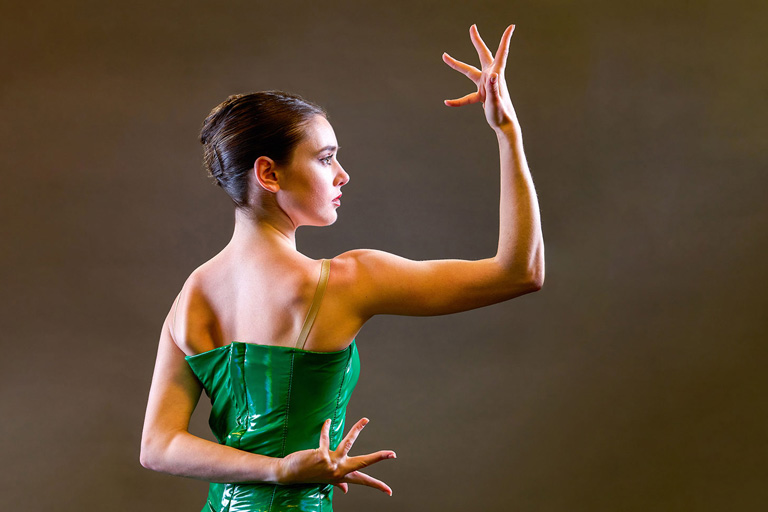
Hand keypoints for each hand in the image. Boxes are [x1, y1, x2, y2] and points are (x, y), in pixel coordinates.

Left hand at [277, 417, 395, 495]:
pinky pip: (326, 438)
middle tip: (392, 454)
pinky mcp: (321, 455)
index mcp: (343, 476)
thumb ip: (338, 484)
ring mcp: (331, 463)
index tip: (390, 491)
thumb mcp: (327, 480)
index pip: (364, 481)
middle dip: (378, 457)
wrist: (291, 474)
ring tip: (365, 420)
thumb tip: (345, 490)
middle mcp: (339, 471)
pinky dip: (326, 429)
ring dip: (357, 430)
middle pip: (363, 462)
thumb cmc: (310, 475)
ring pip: (347, 444)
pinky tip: (327, 422)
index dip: (377, 486)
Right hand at [443, 24, 517, 130]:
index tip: (511, 26)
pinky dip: (458, 100)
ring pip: (469, 72)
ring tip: (444, 56)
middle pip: (483, 55)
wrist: (505, 126)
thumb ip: (493, 89)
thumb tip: (491, 75)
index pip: (501, 53)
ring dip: (457, 65)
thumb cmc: (502, 114)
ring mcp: (486, 86)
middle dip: (477, 41)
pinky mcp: (482, 95)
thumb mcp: (496, 101)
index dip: (505, 39)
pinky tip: (447, 102)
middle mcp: (491, 77)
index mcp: (496, 75)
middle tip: (472, 28)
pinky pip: (467, 96)